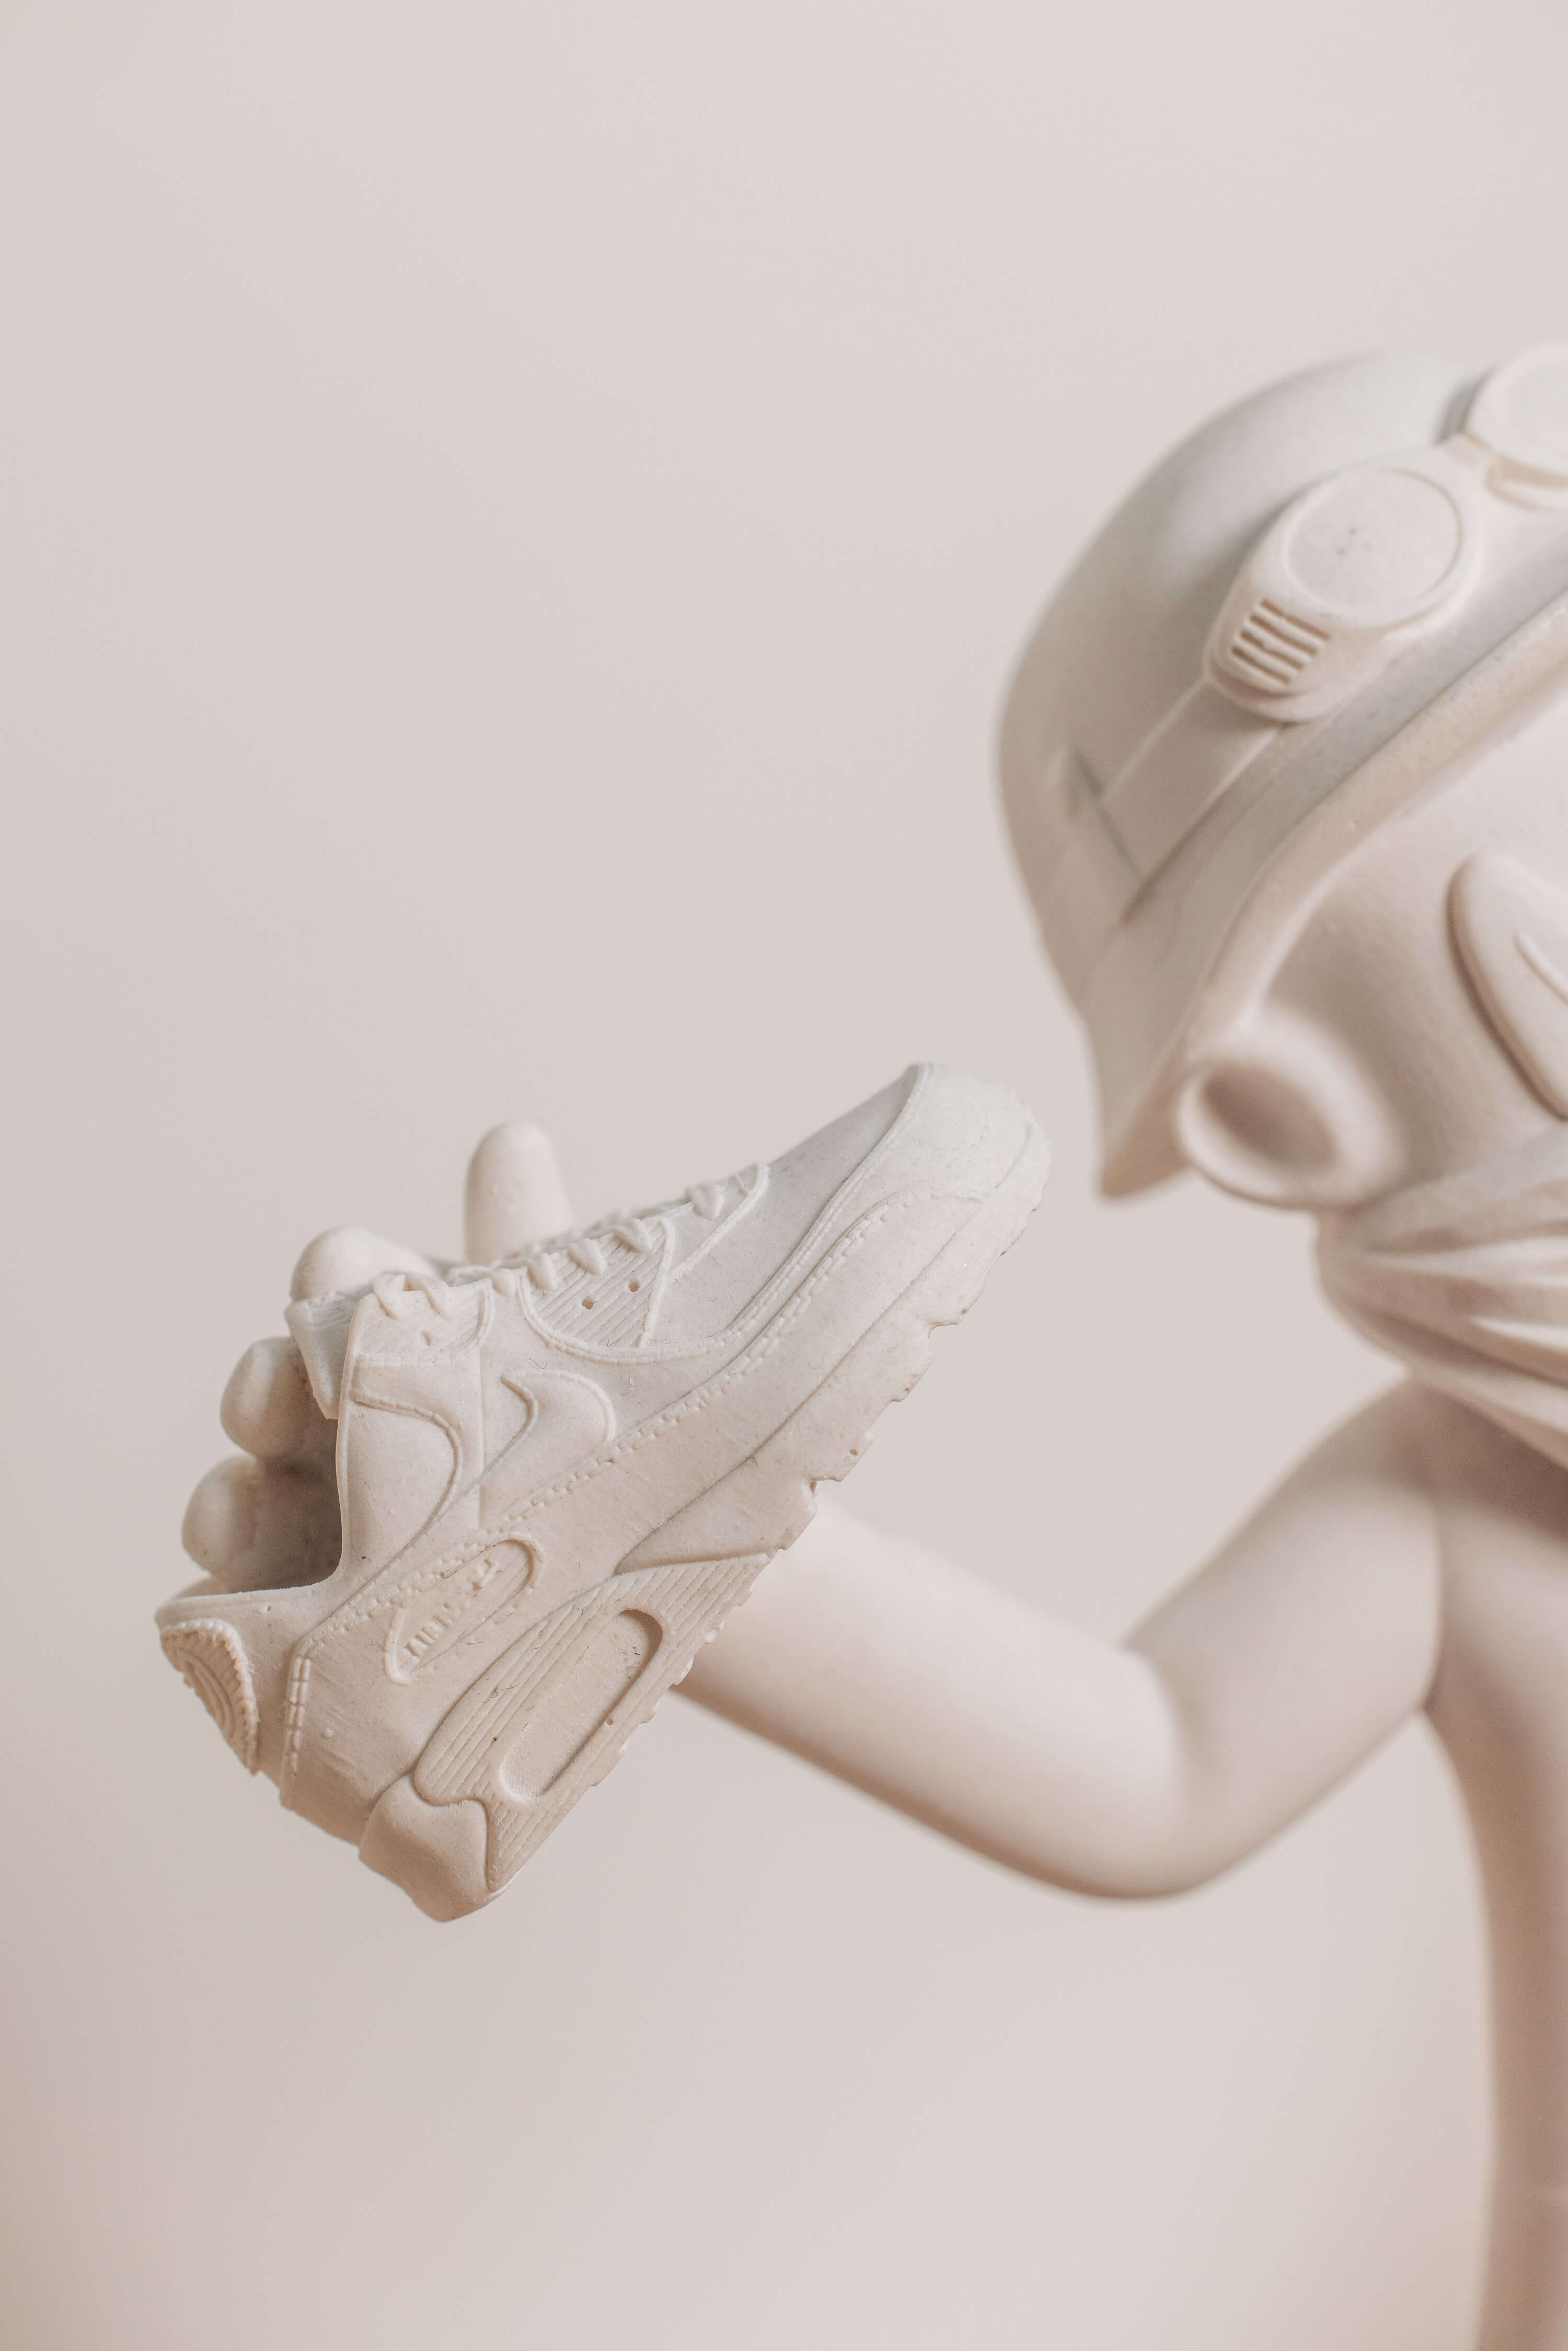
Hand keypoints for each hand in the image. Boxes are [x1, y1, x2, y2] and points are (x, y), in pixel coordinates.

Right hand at [181, 1123, 572, 1593]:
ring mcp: (328, 1523)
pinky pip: (255, 1616)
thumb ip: (536, 1249)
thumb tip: (506, 1135)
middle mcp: (351, 1424)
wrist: (670, 1580)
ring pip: (246, 1499)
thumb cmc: (610, 1433)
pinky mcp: (321, 1623)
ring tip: (231, 1509)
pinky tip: (233, 1599)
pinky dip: (234, 1606)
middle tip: (271, 1399)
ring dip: (227, 1497)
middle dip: (265, 1386)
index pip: (350, 1281)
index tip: (337, 1274)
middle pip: (279, 1390)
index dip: (338, 1278)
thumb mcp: (588, 1346)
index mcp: (409, 1337)